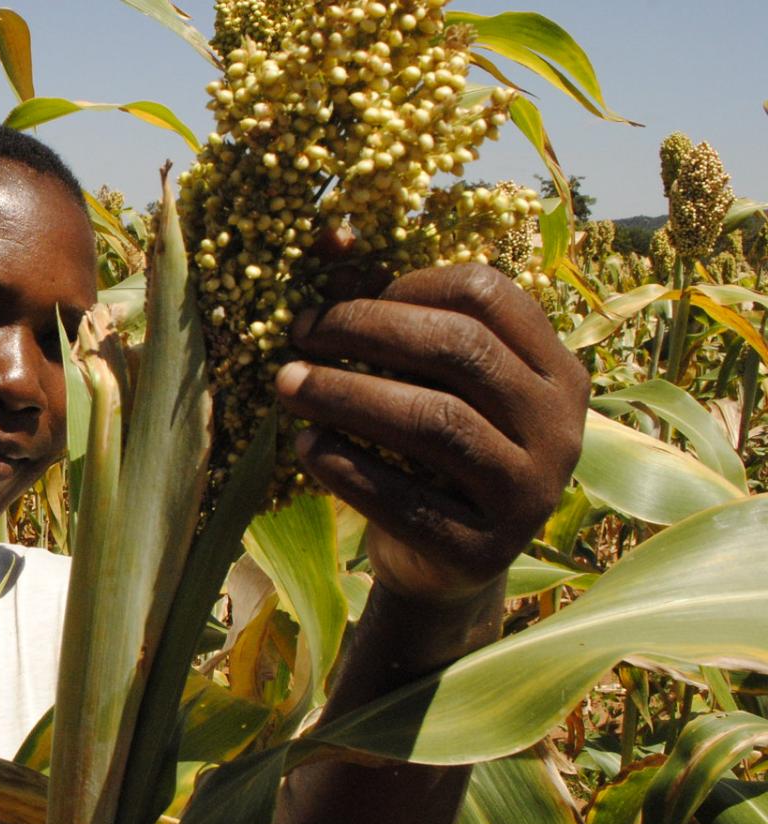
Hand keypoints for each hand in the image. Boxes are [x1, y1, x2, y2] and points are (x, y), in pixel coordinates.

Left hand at [274, 262, 588, 601]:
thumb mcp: (418, 380)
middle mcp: (559, 428)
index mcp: (553, 370)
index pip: (487, 294)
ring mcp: (530, 493)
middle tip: (297, 334)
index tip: (334, 300)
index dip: (405, 286)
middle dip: (365, 332)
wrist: (444, 563)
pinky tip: (304, 445)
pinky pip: (408, 499)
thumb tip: (332, 238)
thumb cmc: (427, 452)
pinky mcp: (484, 551)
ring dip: (348, 395)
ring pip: (437, 422)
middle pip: (459, 351)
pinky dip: (348, 467)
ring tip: (286, 385)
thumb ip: (385, 311)